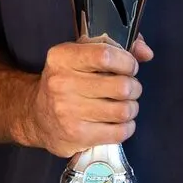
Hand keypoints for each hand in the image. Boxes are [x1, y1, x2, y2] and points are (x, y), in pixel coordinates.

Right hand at [11, 36, 153, 158]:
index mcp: (62, 58)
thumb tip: (146, 52)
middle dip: (134, 87)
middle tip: (129, 89)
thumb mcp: (81, 55)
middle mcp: (62, 83)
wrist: (36, 116)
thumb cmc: (66, 82)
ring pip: (124, 110)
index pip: (105, 55)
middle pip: (121, 86)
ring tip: (124, 106)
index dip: (127, 61)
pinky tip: (119, 122)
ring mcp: (68, 112)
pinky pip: (119, 132)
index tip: (130, 67)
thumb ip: (115, 46)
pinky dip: (127, 127)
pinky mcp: (77, 136)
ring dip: (131, 108)